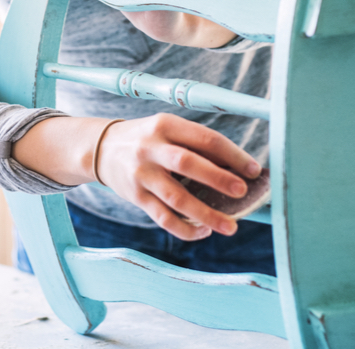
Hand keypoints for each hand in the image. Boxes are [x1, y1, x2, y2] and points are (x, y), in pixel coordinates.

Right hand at [96, 113, 260, 239]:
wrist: (101, 148)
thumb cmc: (147, 139)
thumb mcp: (167, 130)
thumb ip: (196, 145)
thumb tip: (237, 168)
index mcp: (165, 124)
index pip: (205, 138)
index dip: (232, 155)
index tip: (254, 170)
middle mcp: (151, 147)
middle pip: (188, 163)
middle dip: (218, 178)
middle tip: (242, 192)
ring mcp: (141, 173)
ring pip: (177, 197)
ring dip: (206, 214)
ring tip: (230, 226)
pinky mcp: (135, 196)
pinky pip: (163, 217)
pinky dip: (185, 228)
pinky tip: (202, 231)